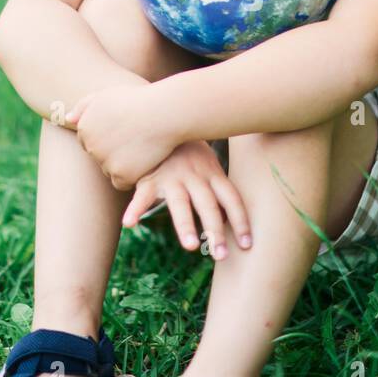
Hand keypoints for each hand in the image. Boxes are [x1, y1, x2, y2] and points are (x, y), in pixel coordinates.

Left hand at [64, 82, 180, 190]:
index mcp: (84, 126)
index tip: (125, 130)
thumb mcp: (108, 95)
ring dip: (123, 165)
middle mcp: (90, 145)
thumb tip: (68, 119)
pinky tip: (143, 161)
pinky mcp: (120, 174)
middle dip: (114, 152)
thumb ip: (85, 105)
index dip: (109, 137)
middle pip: (99, 158)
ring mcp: (104, 161)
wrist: (164, 112)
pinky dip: (132, 176)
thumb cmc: (139, 100)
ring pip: (109, 171)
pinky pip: (121, 183)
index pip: (90, 142)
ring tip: (141, 148)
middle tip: (135, 139)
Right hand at [122, 140, 251, 258]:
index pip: (231, 199)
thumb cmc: (190, 152)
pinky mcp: (150, 178)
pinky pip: (142, 196)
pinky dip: (135, 209)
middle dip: (216, 231)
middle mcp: (195, 176)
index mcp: (213, 174)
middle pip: (208, 205)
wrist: (163, 120)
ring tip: (191, 246)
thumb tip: (234, 220)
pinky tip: (130, 224)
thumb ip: (218, 189)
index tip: (247, 245)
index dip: (241, 221)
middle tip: (222, 256)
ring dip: (185, 225)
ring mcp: (172, 177)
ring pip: (180, 204)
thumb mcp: (209, 164)